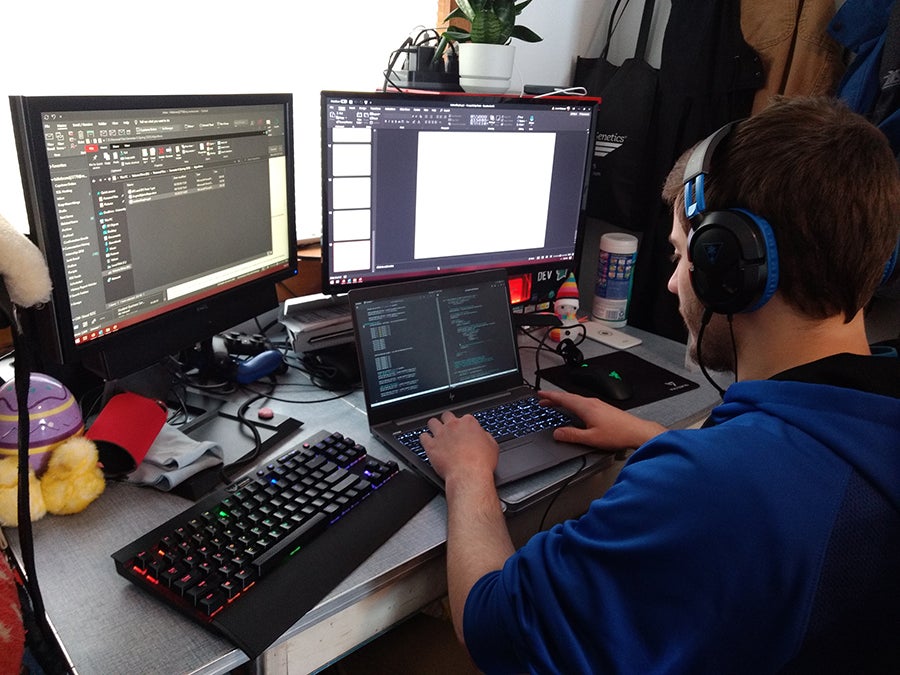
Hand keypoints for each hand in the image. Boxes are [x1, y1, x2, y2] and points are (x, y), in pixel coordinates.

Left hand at [420, 411, 498, 483]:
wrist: (468, 474)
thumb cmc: (481, 463)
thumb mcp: (492, 446)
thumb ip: (486, 437)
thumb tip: (483, 436)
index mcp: (469, 423)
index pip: (464, 418)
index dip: (464, 425)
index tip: (464, 431)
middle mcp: (453, 426)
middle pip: (446, 415)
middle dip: (447, 421)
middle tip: (449, 429)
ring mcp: (441, 434)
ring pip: (432, 422)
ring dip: (434, 426)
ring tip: (435, 432)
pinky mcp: (431, 446)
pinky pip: (423, 437)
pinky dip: (424, 439)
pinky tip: (427, 442)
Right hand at [538, 389, 666, 451]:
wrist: (637, 432)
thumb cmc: (618, 434)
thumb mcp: (591, 438)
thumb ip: (572, 435)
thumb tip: (557, 433)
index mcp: (586, 407)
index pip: (563, 398)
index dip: (550, 396)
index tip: (540, 394)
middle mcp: (592, 403)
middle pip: (569, 397)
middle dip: (554, 398)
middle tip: (543, 400)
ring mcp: (598, 404)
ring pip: (576, 399)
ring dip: (564, 401)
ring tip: (556, 405)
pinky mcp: (604, 408)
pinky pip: (584, 402)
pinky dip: (574, 404)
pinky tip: (575, 410)